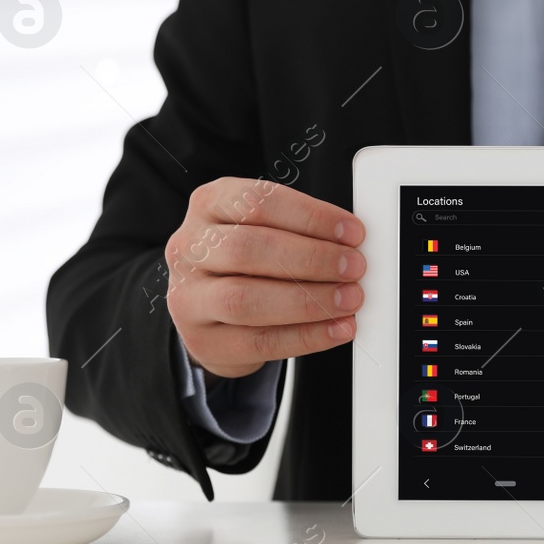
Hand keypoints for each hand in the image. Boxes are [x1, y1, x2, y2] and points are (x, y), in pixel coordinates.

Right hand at [165, 178, 365, 378]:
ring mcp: (190, 298)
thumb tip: (352, 243)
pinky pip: (259, 341)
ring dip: (308, 300)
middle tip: (353, 267)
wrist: (208, 310)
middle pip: (249, 248)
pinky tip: (335, 329)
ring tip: (348, 299)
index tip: (352, 232)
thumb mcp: (265, 228)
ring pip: (246, 300)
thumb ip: (301, 229)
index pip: (258, 202)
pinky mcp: (204, 341)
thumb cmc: (245, 262)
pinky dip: (306, 336)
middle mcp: (191, 248)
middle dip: (312, 258)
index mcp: (209, 205)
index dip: (311, 217)